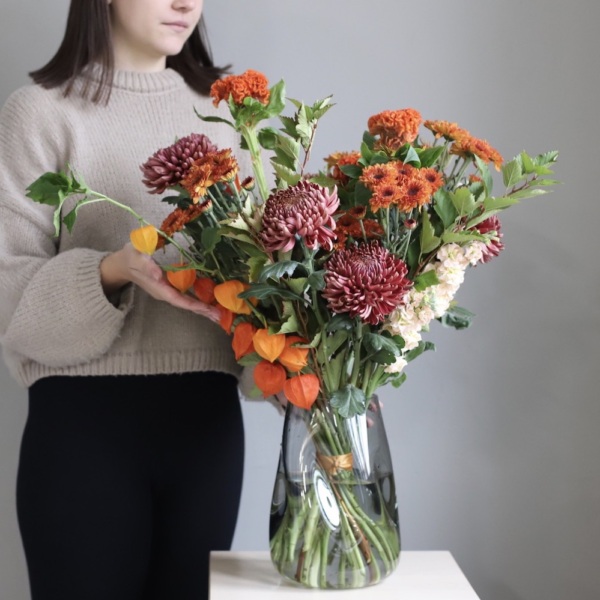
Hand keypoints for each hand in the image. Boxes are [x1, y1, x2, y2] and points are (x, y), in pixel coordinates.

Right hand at [100, 243, 219, 321]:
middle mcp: (165, 293)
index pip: (177, 299)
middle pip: (185, 304)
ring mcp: (167, 291)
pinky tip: (210, 303)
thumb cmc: (130, 257)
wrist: (123, 263)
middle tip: (220, 317)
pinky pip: (186, 296)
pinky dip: (198, 300)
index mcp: (158, 287)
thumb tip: (158, 275)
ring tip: (219, 314)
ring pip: (187, 302)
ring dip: (203, 308)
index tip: (206, 309)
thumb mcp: (135, 257)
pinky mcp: (170, 288)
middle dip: (202, 311)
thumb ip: (146, 265)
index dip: (192, 304)